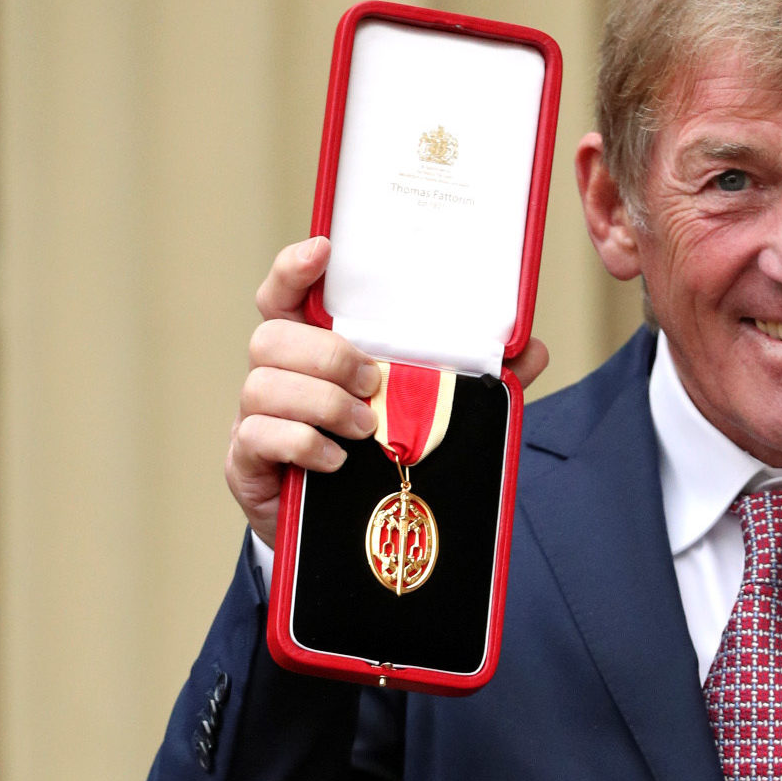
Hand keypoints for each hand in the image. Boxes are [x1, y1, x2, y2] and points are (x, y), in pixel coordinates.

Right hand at [224, 237, 551, 547]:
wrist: (346, 530)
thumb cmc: (379, 452)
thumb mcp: (428, 411)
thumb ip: (476, 378)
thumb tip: (533, 348)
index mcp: (313, 350)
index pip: (285, 295)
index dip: (293, 269)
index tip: (323, 250)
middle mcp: (277, 377)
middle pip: (271, 337)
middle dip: (327, 355)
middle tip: (374, 382)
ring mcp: (255, 419)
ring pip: (262, 384)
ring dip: (322, 401)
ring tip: (367, 428)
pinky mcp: (248, 462)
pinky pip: (258, 437)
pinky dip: (303, 442)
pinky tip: (337, 461)